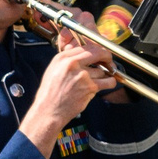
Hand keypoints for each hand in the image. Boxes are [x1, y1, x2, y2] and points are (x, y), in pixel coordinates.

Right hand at [21, 26, 121, 151]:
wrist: (48, 111)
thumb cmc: (50, 93)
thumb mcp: (53, 70)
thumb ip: (67, 60)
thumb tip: (84, 54)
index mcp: (62, 58)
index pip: (86, 47)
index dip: (97, 50)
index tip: (100, 55)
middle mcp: (71, 64)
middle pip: (98, 53)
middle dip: (107, 57)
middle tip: (108, 62)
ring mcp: (82, 75)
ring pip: (103, 70)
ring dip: (103, 76)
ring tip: (96, 82)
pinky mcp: (90, 87)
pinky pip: (108, 81)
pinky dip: (110, 83)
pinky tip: (106, 84)